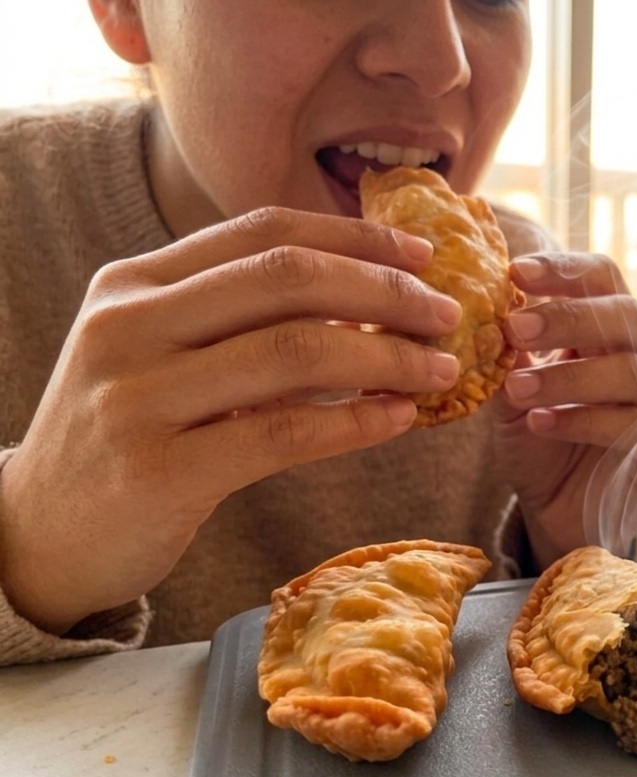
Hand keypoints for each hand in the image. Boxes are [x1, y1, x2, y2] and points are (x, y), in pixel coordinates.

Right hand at [0, 208, 463, 633]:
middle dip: (385, 293)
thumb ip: (240, 323)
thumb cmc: (125, 436)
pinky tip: (399, 420)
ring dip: (386, 359)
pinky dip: (355, 424)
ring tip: (438, 370)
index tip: (420, 256)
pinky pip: (284, 435)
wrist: (39, 534)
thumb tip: (367, 307)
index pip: (263, 232)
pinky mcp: (159, 470)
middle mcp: (129, 324)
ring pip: (295, 353)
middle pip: (287, 279)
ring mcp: (138, 396)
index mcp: (134, 282)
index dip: (354, 238)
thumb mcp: (162, 356)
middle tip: (446, 316)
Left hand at [492, 253, 636, 568]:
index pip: (604, 279)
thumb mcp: (513, 390)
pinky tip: (541, 424)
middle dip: (568, 318)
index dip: (565, 270)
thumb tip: (492, 309)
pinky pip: (635, 425)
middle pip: (626, 316)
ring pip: (633, 371)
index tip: (515, 272)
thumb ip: (512, 353)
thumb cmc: (541, 443)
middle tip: (515, 328)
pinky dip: (583, 420)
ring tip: (517, 389)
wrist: (559, 515)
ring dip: (568, 376)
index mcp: (616, 330)